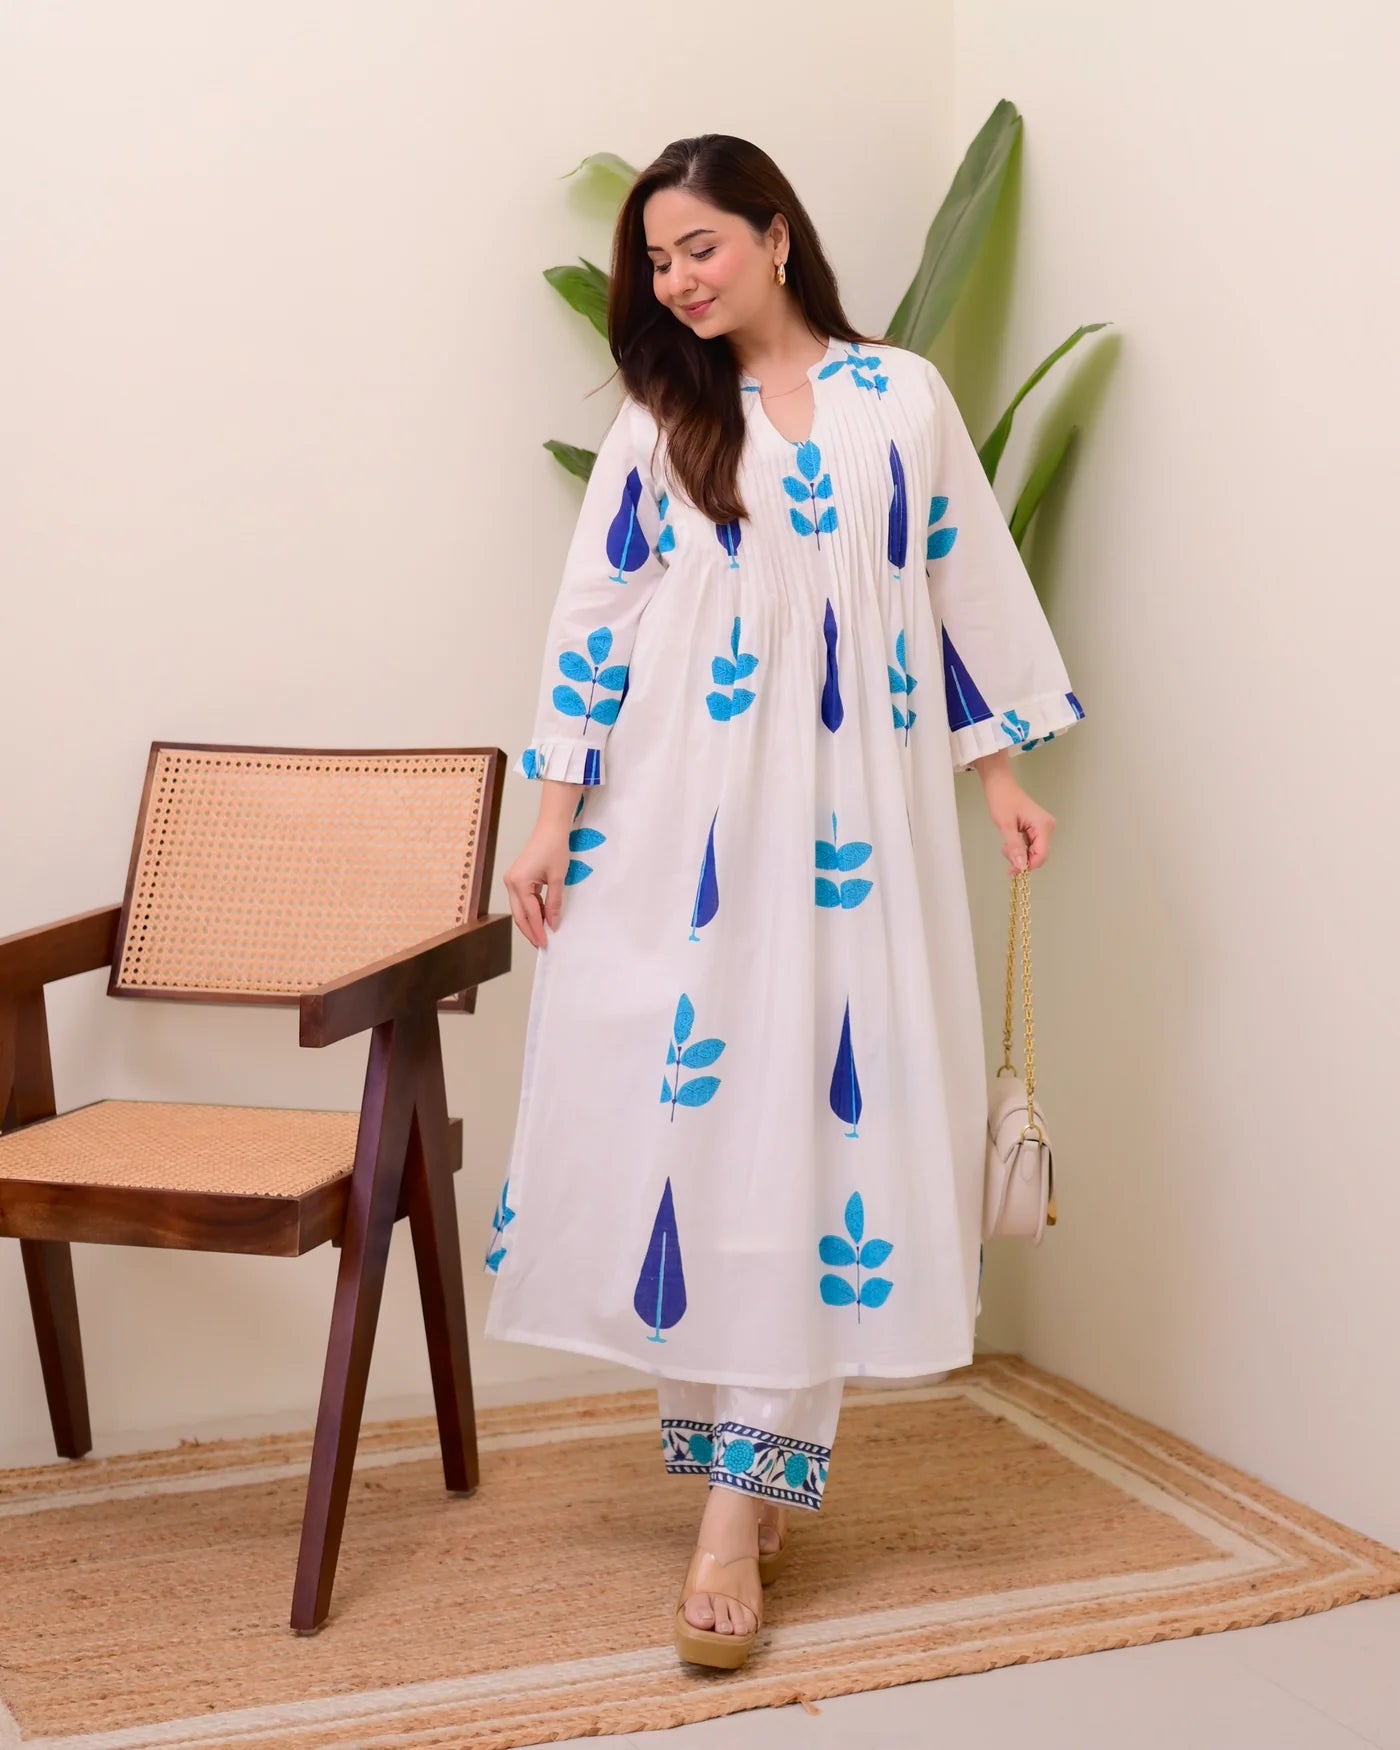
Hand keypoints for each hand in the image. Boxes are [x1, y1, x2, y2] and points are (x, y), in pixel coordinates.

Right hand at [503, 823, 570, 948]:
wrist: (551, 829)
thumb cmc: (555, 849)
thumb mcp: (558, 878)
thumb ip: (555, 903)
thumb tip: (553, 924)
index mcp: (519, 882)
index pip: (529, 913)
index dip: (538, 930)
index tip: (546, 944)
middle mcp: (510, 883)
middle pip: (519, 915)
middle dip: (530, 931)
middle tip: (542, 946)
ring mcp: (512, 881)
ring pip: (520, 909)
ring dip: (531, 922)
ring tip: (543, 935)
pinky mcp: (517, 879)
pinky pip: (523, 900)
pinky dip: (532, 911)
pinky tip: (542, 919)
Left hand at [976, 755, 1055, 871]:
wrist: (1000, 785)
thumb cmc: (1002, 800)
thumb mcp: (1005, 825)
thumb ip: (1014, 847)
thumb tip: (1021, 867)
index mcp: (1043, 825)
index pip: (1042, 855)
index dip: (1028, 865)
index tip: (1012, 871)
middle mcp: (1048, 827)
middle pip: (1038, 855)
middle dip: (1021, 859)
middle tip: (1004, 852)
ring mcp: (1043, 828)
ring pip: (1033, 852)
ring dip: (1018, 854)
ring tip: (1004, 846)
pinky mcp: (1036, 829)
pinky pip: (1030, 845)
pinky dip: (1019, 848)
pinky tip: (1008, 843)